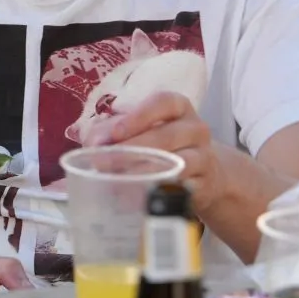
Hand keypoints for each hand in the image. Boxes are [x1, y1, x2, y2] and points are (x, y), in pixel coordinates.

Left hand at [86, 92, 224, 213]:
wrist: (203, 174)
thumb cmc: (161, 146)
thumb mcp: (136, 131)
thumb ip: (110, 131)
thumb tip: (94, 144)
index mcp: (177, 107)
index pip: (163, 102)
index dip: (139, 116)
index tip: (116, 132)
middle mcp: (195, 128)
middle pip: (167, 135)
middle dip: (132, 149)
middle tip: (103, 163)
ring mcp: (204, 156)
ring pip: (177, 161)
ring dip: (144, 171)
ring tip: (118, 180)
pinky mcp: (204, 184)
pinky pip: (183, 186)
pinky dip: (160, 190)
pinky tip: (139, 195)